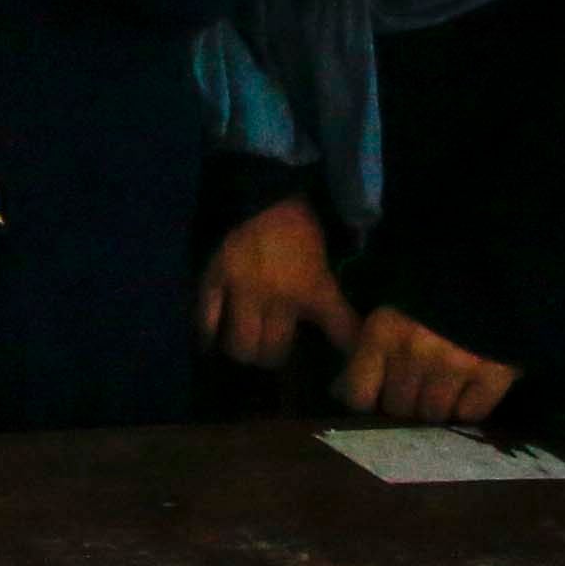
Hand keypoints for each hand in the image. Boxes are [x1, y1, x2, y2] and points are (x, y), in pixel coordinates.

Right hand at [195, 199, 354, 369]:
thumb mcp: (328, 262)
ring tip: (247, 346)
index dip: (344, 354)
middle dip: (275, 357)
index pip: (339, 333)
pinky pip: (207, 318)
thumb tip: (357, 330)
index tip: (343, 375)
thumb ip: (336, 299)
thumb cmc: (300, 224)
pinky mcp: (213, 278)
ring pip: (241, 343)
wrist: (262, 190)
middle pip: (275, 351)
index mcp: (314, 287)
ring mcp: (242, 289)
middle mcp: (278, 296)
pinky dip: (209, 334)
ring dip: (246, 350)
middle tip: (275, 353)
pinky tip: (210, 343)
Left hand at [335, 305, 518, 425]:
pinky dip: (468, 408)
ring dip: (435, 407)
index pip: (359, 395)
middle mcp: (415, 351)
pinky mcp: (493, 373)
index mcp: (381, 332)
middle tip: (415, 386)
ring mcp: (455, 364)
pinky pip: (470, 413)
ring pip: (433, 415)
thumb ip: (362, 346)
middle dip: (403, 402)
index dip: (367, 400)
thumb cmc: (430, 288)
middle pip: (398, 408)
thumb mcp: (386, 307)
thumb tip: (338, 391)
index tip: (376, 395)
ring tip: (443, 385)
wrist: (490, 272)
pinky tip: (469, 388)